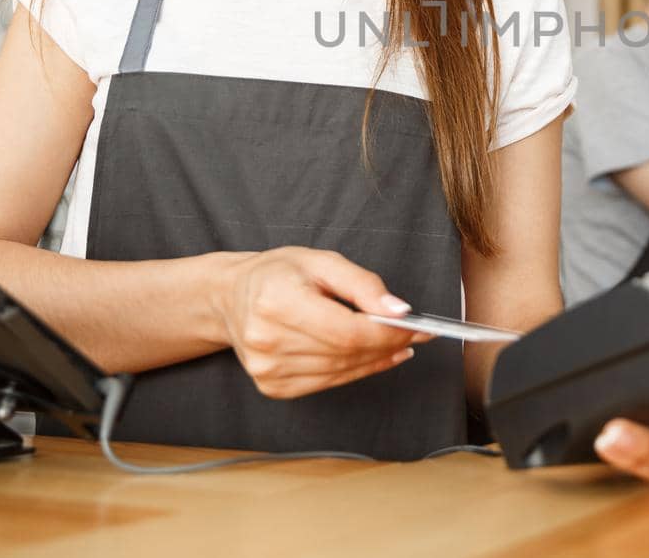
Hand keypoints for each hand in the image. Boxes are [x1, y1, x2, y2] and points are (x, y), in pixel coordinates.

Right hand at [210, 247, 427, 398]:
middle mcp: (267, 339)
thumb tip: (399, 311)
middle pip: (345, 353)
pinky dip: (355, 372)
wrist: (231, 297)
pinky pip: (327, 383)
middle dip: (388, 345)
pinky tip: (373, 358)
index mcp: (277, 301)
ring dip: (376, 360)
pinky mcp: (271, 387)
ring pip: (340, 372)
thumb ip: (363, 284)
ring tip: (399, 346)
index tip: (415, 328)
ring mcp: (267, 369)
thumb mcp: (322, 261)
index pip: (345, 331)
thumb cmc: (278, 274)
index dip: (386, 333)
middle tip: (416, 334)